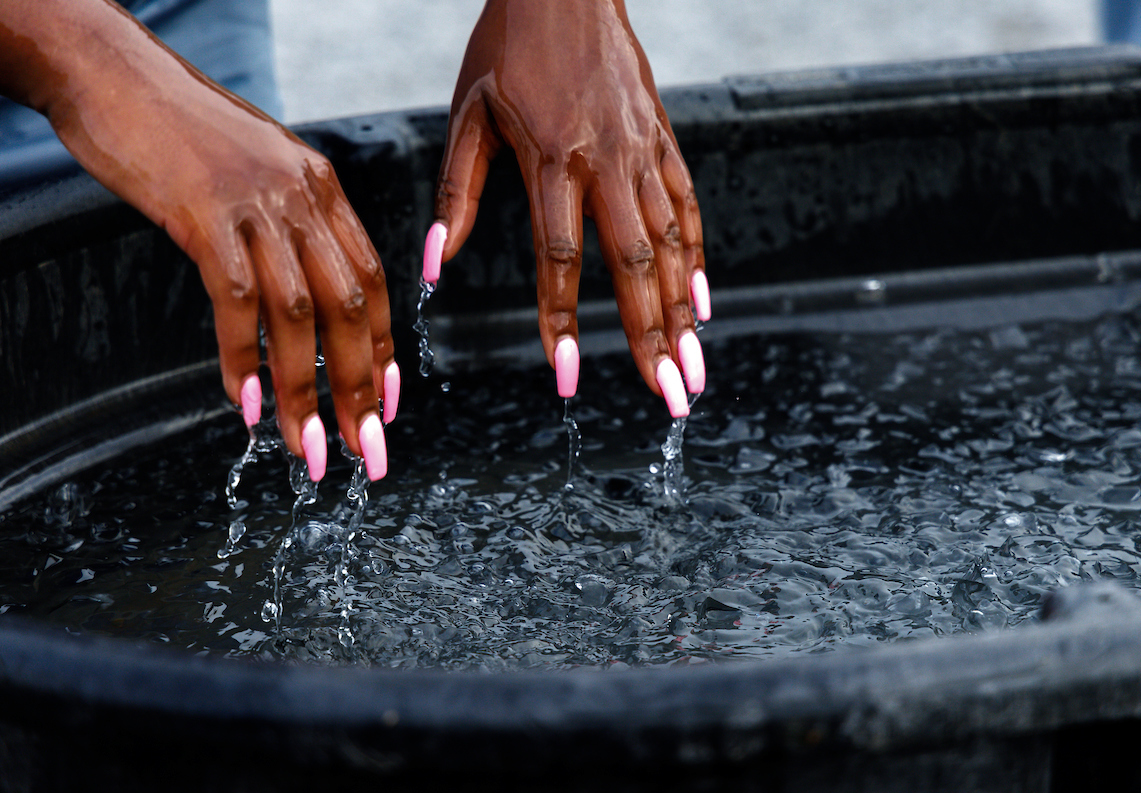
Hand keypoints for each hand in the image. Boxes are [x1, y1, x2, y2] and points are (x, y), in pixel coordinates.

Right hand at [0, 0, 395, 480]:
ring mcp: (257, 205)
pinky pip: (235, 301)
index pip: (371, 281)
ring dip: (307, 391)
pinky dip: (244, 359)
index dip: (381, 347)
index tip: (386, 402)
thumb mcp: (256, 174)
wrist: (113, 73)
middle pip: (351, 307)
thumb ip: (286, 227)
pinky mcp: (206, 213)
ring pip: (300, 315)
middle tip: (365, 449)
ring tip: (308, 450)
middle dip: (360, 387)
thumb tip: (300, 300)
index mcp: (323, 189)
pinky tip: (247, 404)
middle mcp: (304, 197)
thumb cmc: (180, 131)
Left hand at [425, 0, 708, 416]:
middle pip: (634, 264)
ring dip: (682, 313)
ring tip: (693, 369)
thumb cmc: (507, 46)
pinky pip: (687, 208)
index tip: (568, 376)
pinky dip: (696, 259)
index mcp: (553, 156)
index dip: (563, 321)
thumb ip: (459, 192)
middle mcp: (608, 160)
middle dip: (651, 337)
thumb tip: (437, 266)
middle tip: (669, 395)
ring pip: (670, 244)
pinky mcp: (663, 141)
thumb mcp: (468, 113)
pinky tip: (702, 304)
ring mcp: (643, 151)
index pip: (560, 257)